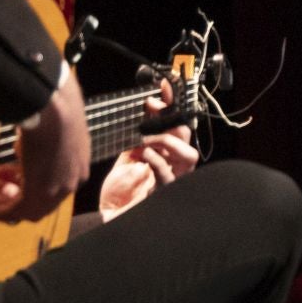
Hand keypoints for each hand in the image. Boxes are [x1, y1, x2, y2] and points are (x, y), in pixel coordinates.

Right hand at [0, 69, 90, 221]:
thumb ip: (41, 139)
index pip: (54, 183)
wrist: (53, 110)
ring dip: (7, 203)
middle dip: (17, 193)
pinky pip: (17, 212)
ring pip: (31, 208)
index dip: (30, 182)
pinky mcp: (40, 195)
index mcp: (77, 163)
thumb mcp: (50, 127)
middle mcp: (72, 180)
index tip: (10, 175)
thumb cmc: (52, 109)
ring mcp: (58, 189)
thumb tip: (25, 137)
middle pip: (44, 200)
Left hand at [98, 84, 198, 221]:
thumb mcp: (126, 154)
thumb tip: (145, 107)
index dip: (173, 103)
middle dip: (171, 118)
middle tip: (153, 110)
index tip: (165, 86)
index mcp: (163, 150)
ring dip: (168, 142)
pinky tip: (144, 155)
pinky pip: (169, 174)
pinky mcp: (166, 193)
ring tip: (148, 139)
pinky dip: (158, 161)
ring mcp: (173, 178)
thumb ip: (137, 134)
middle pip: (186, 135)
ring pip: (189, 154)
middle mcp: (173, 162)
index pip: (175, 122)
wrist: (112, 216)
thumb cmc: (121, 189)